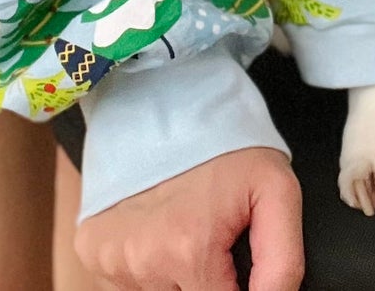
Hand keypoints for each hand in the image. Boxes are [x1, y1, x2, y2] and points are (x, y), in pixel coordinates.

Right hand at [75, 146, 302, 290]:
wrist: (169, 102)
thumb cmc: (225, 146)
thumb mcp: (277, 191)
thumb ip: (283, 263)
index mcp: (189, 252)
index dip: (235, 284)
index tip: (234, 258)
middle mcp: (142, 262)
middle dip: (207, 280)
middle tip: (213, 237)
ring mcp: (111, 259)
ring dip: (176, 276)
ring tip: (187, 229)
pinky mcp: (91, 251)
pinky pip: (127, 283)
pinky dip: (147, 267)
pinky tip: (160, 232)